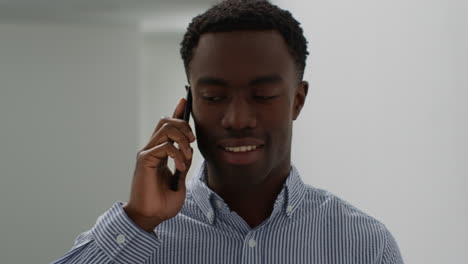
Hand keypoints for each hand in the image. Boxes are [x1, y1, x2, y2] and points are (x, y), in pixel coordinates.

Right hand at [123, 98, 195, 231]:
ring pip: (165, 128)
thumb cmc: (163, 201)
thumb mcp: (180, 178)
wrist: (151, 216)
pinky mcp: (144, 160)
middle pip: (166, 120)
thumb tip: (189, 149)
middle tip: (192, 142)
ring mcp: (147, 153)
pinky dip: (177, 154)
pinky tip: (180, 167)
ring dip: (182, 139)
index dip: (176, 112)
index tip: (184, 101)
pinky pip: (164, 146)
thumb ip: (183, 162)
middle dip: (184, 126)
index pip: (168, 126)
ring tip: (186, 156)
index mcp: (160, 152)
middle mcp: (152, 149)